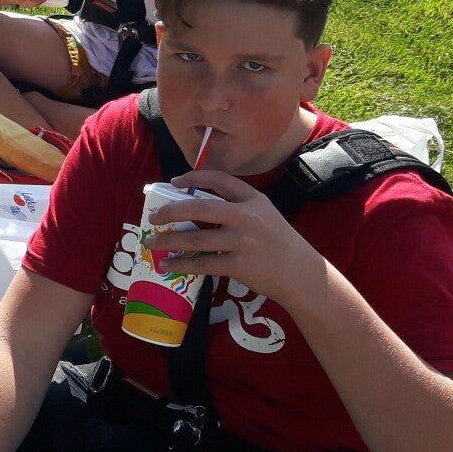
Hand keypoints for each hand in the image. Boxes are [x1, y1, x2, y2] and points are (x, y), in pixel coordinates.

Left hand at [146, 171, 329, 307]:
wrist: (301, 273)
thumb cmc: (278, 242)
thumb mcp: (264, 214)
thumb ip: (236, 207)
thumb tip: (192, 207)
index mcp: (253, 199)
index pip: (220, 180)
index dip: (194, 178)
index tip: (174, 182)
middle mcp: (247, 217)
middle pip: (200, 207)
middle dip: (171, 210)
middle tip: (154, 216)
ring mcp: (243, 242)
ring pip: (196, 238)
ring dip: (169, 241)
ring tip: (151, 242)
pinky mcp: (239, 266)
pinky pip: (202, 264)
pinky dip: (181, 264)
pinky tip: (167, 264)